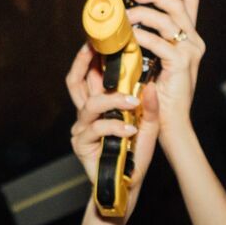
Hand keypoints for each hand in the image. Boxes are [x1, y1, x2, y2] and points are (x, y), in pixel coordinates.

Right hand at [65, 42, 155, 221]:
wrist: (129, 185)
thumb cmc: (136, 154)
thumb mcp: (148, 126)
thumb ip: (148, 106)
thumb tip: (149, 84)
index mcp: (101, 105)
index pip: (91, 75)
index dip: (92, 56)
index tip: (101, 38)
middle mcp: (88, 114)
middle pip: (75, 82)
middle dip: (83, 62)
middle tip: (94, 49)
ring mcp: (82, 129)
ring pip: (90, 105)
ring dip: (113, 101)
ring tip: (132, 103)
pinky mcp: (82, 145)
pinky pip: (96, 129)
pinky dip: (115, 128)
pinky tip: (130, 131)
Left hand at [124, 0, 204, 153]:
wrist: (169, 122)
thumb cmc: (159, 94)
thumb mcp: (155, 61)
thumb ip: (149, 40)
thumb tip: (129, 19)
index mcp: (190, 39)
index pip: (191, 3)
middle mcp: (194, 42)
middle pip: (177, 5)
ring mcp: (190, 51)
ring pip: (167, 19)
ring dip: (143, 14)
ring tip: (125, 17)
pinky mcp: (181, 63)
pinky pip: (159, 42)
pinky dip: (141, 36)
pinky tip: (128, 37)